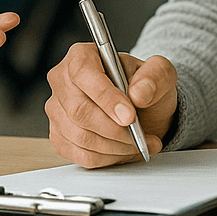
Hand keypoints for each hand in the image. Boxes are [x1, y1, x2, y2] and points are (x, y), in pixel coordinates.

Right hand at [46, 43, 177, 166]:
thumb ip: (154, 76)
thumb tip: (139, 93)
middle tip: (140, 136)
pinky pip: (79, 154)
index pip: (83, 73)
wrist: (141, 109)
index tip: (130, 116)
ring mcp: (57, 109)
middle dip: (114, 129)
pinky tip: (123, 151)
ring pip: (80, 136)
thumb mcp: (159, 72)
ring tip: (139, 144)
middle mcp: (62, 80)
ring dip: (115, 147)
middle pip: (79, 111)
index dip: (106, 97)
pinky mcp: (59, 135)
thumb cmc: (143, 86)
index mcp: (81, 56)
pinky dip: (107, 159)